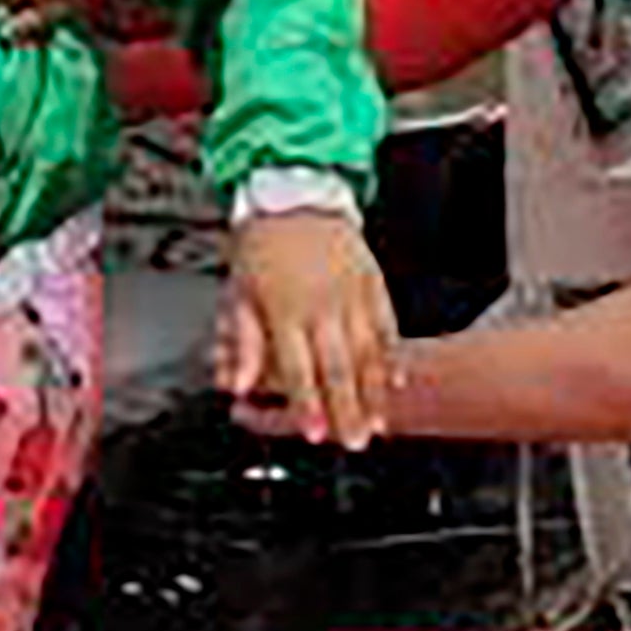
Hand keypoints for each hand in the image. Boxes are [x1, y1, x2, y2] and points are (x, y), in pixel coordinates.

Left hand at [216, 206, 399, 450]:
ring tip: (378, 422)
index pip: (299, 370)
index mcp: (284, 310)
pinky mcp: (372, 281)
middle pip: (339, 369)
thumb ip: (242, 344)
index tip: (316, 435)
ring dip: (374, 392)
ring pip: (368, 352)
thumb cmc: (262, 241)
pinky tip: (394, 379)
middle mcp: (321, 305)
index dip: (308, 407)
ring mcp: (351, 293)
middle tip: (355, 442)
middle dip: (348, 411)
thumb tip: (236, 385)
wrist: (295, 188)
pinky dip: (391, 356)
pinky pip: (387, 325)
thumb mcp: (237, 292)